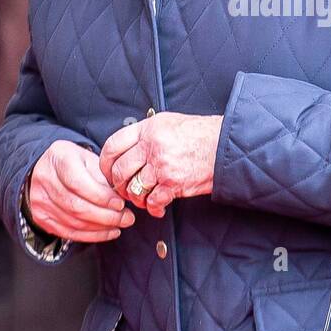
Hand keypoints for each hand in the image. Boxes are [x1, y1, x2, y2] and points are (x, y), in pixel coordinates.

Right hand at [27, 140, 135, 242]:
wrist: (47, 167)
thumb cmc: (75, 162)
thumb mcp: (90, 159)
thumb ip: (103, 177)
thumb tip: (121, 199)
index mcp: (59, 158)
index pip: (78, 183)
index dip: (102, 197)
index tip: (120, 204)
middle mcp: (45, 180)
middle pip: (76, 206)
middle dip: (105, 216)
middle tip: (126, 218)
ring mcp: (40, 200)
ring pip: (73, 222)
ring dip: (101, 227)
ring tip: (120, 224)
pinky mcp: (41, 217)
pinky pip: (68, 232)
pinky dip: (91, 235)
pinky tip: (107, 232)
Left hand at [99, 112, 223, 218]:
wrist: (225, 145)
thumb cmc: (201, 134)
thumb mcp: (169, 123)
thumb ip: (147, 133)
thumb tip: (128, 147)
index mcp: (148, 129)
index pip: (112, 145)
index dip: (105, 163)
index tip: (107, 171)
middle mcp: (152, 146)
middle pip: (119, 171)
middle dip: (119, 185)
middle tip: (124, 190)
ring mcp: (161, 165)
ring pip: (134, 188)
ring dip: (136, 198)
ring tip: (143, 199)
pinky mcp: (173, 183)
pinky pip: (153, 201)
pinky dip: (153, 208)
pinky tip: (158, 207)